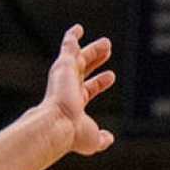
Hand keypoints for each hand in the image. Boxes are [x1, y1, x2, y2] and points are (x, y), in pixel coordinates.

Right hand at [41, 24, 115, 155]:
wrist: (58, 125)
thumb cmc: (73, 134)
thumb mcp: (93, 139)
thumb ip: (102, 139)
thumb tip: (109, 139)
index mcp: (74, 104)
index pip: (88, 89)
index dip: (100, 83)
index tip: (111, 76)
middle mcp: (68, 88)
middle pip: (84, 70)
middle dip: (96, 60)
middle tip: (107, 51)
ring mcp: (65, 77)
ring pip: (79, 57)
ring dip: (93, 49)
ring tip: (107, 43)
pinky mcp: (63, 66)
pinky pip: (68, 47)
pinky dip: (72, 37)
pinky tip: (79, 29)